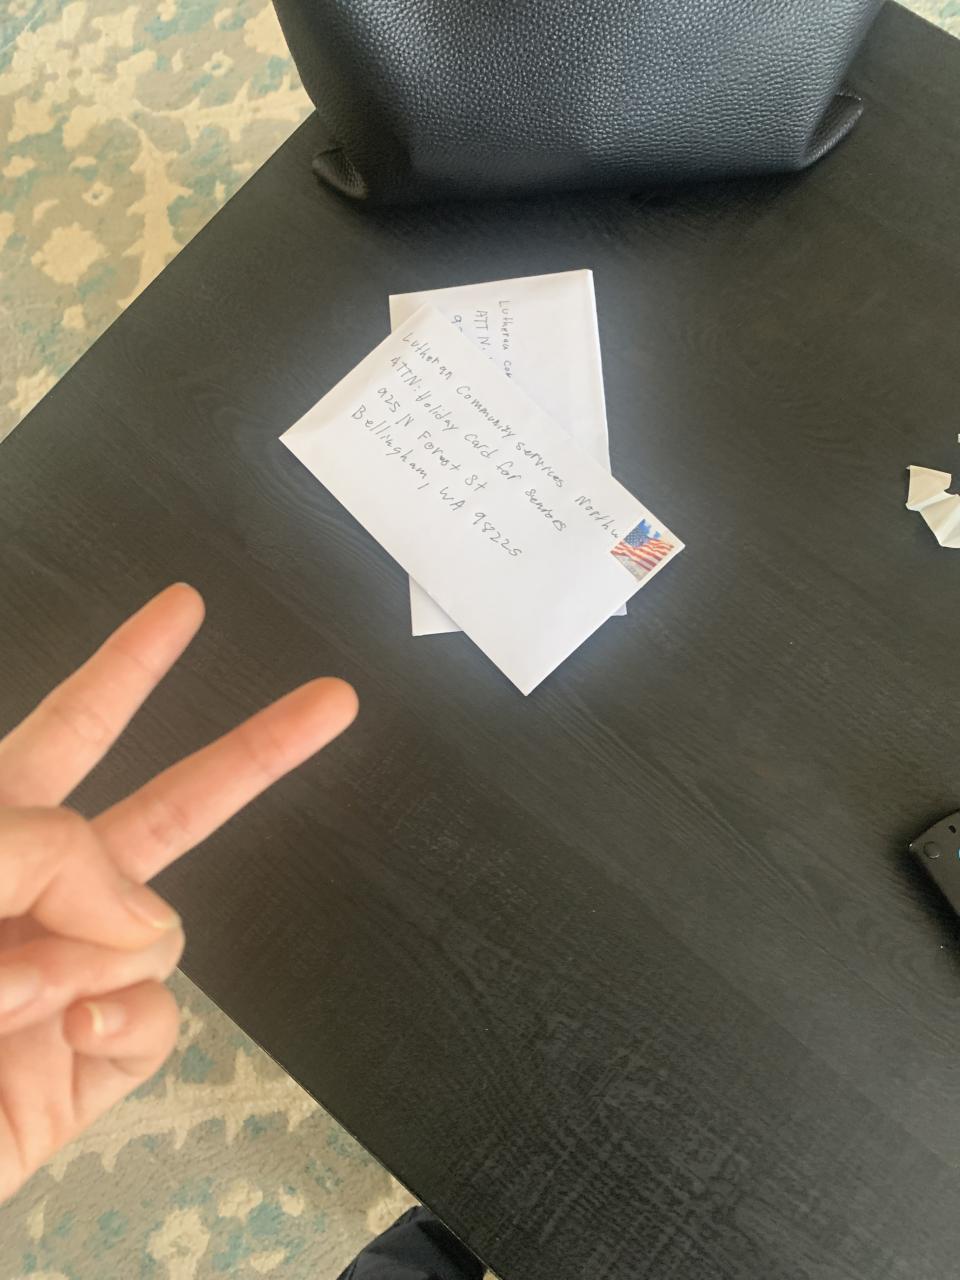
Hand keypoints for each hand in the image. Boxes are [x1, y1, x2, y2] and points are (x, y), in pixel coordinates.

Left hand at [0, 584, 356, 1200]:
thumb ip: (52, 847)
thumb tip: (144, 914)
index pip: (70, 728)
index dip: (130, 666)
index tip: (184, 610)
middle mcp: (34, 897)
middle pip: (168, 811)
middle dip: (253, 755)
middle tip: (332, 699)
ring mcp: (65, 980)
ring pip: (158, 930)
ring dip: (96, 952)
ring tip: (10, 995)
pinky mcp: (82, 1064)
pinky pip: (156, 1018)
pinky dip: (122, 1020)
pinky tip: (70, 1034)